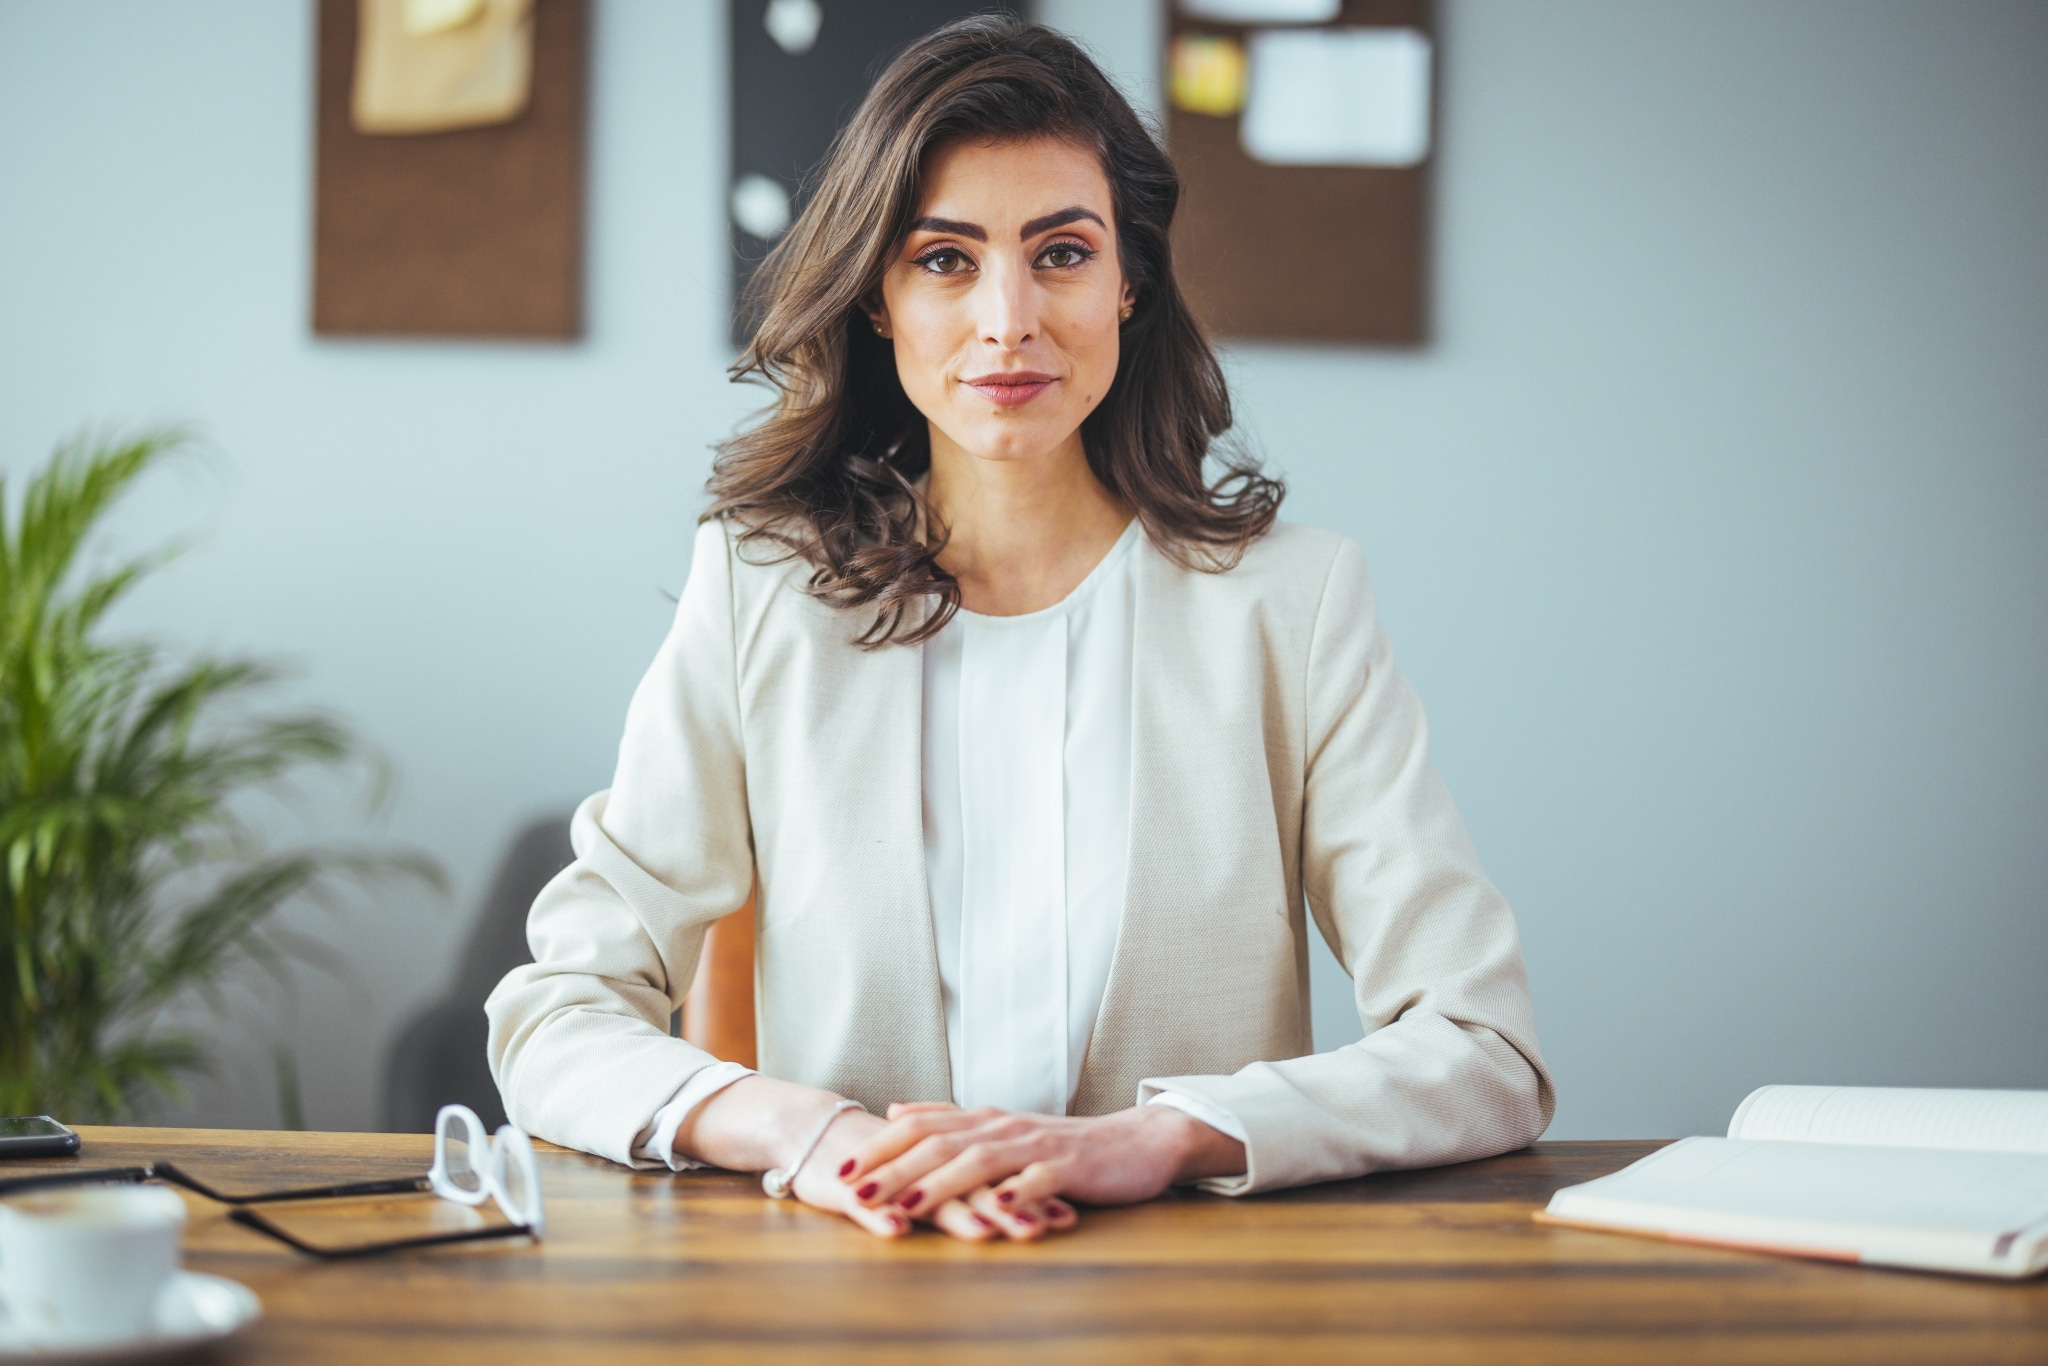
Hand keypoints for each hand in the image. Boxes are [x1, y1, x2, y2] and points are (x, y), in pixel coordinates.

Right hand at [675, 1076, 1014, 1241]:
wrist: (815, 1130)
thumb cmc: (879, 1156)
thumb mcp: (929, 1170)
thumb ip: (966, 1183)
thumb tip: (1014, 1203)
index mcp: (946, 1157)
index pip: (997, 1177)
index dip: (1030, 1195)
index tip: (1067, 1215)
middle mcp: (924, 1164)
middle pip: (973, 1186)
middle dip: (1008, 1208)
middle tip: (1042, 1228)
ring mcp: (887, 1176)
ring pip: (925, 1194)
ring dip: (956, 1213)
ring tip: (985, 1232)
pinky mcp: (850, 1189)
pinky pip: (867, 1204)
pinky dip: (883, 1216)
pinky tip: (898, 1230)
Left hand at [837, 1101, 1246, 1234]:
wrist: (1139, 1143)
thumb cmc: (1067, 1145)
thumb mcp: (1002, 1129)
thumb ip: (950, 1120)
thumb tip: (896, 1109)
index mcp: (985, 1121)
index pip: (922, 1126)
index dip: (881, 1146)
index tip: (843, 1168)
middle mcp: (1004, 1128)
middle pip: (939, 1142)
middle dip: (893, 1166)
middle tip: (853, 1188)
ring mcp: (1036, 1146)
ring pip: (978, 1161)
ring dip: (938, 1183)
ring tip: (903, 1204)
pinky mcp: (1069, 1168)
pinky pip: (1037, 1181)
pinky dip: (1014, 1195)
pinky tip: (994, 1212)